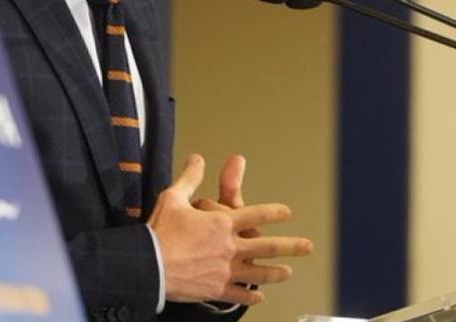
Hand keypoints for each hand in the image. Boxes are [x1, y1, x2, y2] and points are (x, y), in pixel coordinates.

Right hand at [149, 154, 311, 305]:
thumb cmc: (159, 232)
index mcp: (222, 223)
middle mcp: (229, 247)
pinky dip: (251, 296)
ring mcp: (225, 270)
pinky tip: (260, 297)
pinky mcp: (216, 289)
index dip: (275, 213)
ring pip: (259, 273)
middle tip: (307, 247)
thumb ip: (190, 178)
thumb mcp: (174, 198)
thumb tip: (197, 159)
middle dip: (291, 246)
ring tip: (288, 272)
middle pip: (268, 247)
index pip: (256, 215)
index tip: (286, 213)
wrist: (148, 266)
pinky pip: (239, 294)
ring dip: (276, 272)